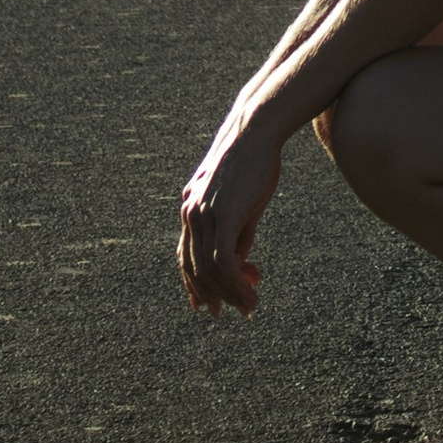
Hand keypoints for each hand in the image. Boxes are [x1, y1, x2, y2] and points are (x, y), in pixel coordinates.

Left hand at [177, 105, 288, 317]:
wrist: (256, 131)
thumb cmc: (254, 161)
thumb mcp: (241, 200)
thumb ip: (236, 231)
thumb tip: (239, 264)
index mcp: (191, 208)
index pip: (186, 256)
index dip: (195, 285)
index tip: (206, 306)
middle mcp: (190, 214)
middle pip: (195, 269)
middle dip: (216, 296)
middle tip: (239, 311)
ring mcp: (203, 215)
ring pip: (210, 271)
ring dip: (231, 293)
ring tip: (252, 304)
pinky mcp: (221, 216)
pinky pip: (223, 262)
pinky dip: (236, 282)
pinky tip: (251, 290)